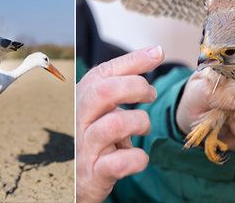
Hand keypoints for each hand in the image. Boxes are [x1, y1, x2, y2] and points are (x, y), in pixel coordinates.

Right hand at [76, 46, 164, 202]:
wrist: (77, 183)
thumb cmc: (97, 140)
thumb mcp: (105, 109)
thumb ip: (124, 82)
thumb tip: (155, 51)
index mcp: (82, 101)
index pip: (102, 73)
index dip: (131, 62)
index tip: (156, 54)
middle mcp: (79, 121)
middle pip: (102, 93)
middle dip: (134, 87)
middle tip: (150, 94)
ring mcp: (85, 147)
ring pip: (113, 125)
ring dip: (138, 123)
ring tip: (143, 128)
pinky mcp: (94, 173)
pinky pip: (119, 163)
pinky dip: (136, 158)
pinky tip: (139, 157)